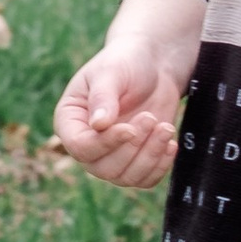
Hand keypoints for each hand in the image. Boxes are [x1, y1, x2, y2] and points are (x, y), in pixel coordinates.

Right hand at [53, 41, 183, 188]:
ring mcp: (112, 155)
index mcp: (70, 121)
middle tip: (150, 118)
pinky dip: (160, 165)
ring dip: (149, 156)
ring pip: (126, 177)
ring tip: (165, 127)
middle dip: (132, 148)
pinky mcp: (136, 160)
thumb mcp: (111, 72)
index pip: (80, 147)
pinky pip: (145, 179)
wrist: (153, 64)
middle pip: (104, 168)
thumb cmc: (125, 62)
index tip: (130, 128)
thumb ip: (103, 97)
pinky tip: (170, 142)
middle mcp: (87, 143)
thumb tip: (98, 126)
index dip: (105, 143)